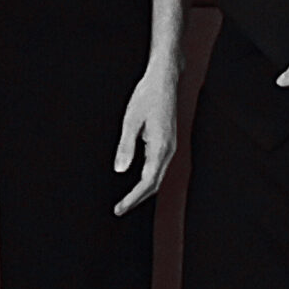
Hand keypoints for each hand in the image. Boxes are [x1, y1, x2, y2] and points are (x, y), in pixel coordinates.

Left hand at [113, 60, 179, 215]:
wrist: (164, 79)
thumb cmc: (147, 96)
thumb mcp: (131, 120)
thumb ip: (126, 146)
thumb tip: (120, 170)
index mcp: (161, 146)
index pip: (148, 181)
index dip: (133, 197)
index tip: (120, 208)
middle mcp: (169, 149)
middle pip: (155, 183)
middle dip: (137, 198)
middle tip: (119, 209)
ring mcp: (170, 146)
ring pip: (157, 176)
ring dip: (142, 190)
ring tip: (125, 201)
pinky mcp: (167, 142)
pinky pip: (158, 167)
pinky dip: (147, 179)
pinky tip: (136, 181)